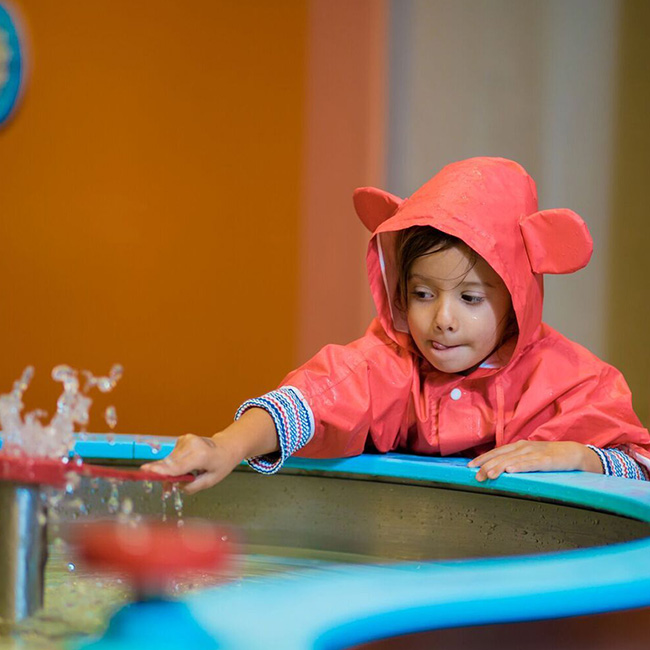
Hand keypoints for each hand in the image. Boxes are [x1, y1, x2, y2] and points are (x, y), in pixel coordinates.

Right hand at [141, 407, 278, 493]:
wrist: (226, 447)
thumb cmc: (221, 464)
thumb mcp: (211, 480)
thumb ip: (193, 486)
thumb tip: (177, 486)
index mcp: (201, 455)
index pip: (177, 466)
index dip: (161, 471)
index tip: (146, 471)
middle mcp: (192, 444)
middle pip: (170, 464)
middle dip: (166, 478)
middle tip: (166, 491)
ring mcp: (186, 439)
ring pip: (169, 460)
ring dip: (170, 472)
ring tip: (179, 481)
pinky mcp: (182, 439)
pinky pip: (173, 456)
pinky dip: (174, 464)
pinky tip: (183, 468)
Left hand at [467, 440, 602, 481]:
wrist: (574, 453)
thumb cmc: (550, 455)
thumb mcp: (529, 455)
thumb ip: (515, 459)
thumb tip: (499, 467)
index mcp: (518, 446)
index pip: (497, 452)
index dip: (483, 458)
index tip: (470, 466)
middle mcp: (524, 447)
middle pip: (502, 456)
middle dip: (487, 466)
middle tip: (476, 476)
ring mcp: (534, 453)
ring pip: (513, 460)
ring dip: (499, 467)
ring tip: (489, 475)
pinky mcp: (546, 461)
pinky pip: (530, 464)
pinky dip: (519, 466)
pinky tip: (511, 470)